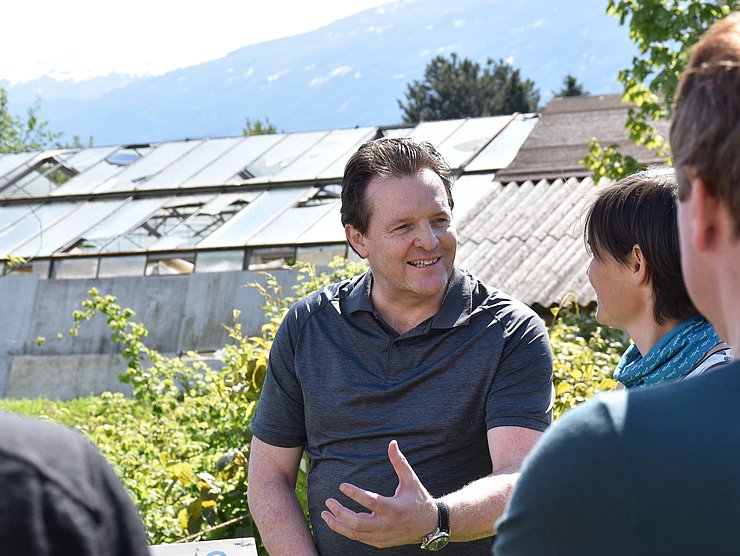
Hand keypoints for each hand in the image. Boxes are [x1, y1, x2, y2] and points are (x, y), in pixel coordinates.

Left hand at [320, 440, 438, 547]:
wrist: (430, 525)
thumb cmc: (419, 499)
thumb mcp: (411, 480)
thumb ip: (399, 462)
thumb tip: (392, 443)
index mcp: (394, 509)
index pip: (370, 502)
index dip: (354, 494)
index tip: (341, 486)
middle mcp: (387, 525)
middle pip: (358, 523)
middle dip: (340, 512)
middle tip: (329, 501)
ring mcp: (382, 536)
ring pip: (355, 534)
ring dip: (337, 525)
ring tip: (325, 514)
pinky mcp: (380, 543)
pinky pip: (359, 538)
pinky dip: (346, 531)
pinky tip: (337, 521)